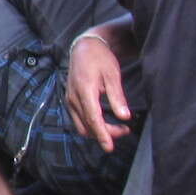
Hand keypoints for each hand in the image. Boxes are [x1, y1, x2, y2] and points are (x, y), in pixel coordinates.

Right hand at [65, 33, 132, 150]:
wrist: (84, 47)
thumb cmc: (100, 58)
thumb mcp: (112, 75)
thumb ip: (117, 97)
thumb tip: (125, 117)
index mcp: (85, 90)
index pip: (93, 119)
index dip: (102, 134)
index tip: (110, 147)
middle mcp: (74, 98)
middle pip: (87, 126)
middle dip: (104, 134)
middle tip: (125, 131)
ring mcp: (70, 100)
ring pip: (82, 125)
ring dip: (98, 131)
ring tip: (119, 128)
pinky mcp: (71, 100)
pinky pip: (79, 119)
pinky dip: (92, 125)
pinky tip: (106, 121)